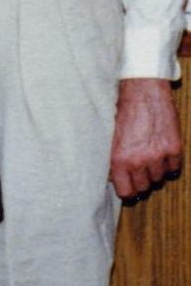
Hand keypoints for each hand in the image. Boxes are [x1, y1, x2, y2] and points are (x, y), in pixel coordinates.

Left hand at [110, 78, 181, 198]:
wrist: (142, 93)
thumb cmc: (122, 113)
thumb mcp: (110, 139)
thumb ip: (113, 161)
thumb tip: (114, 180)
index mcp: (119, 160)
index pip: (126, 192)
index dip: (128, 191)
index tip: (129, 187)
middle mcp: (139, 160)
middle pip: (144, 187)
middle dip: (141, 181)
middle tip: (139, 171)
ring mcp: (158, 155)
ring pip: (159, 178)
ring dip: (155, 172)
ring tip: (149, 159)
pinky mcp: (174, 148)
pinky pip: (175, 168)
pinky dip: (170, 164)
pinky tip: (163, 155)